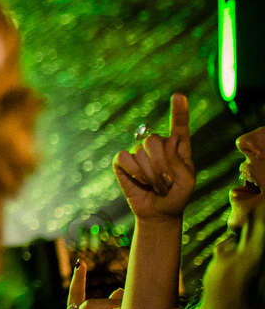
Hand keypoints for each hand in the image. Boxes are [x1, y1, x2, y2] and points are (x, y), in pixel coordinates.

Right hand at [113, 93, 194, 223]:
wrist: (158, 212)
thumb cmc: (176, 196)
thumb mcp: (187, 182)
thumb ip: (179, 163)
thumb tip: (166, 143)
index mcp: (177, 148)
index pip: (178, 126)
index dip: (178, 111)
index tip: (179, 96)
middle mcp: (157, 146)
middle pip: (154, 140)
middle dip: (160, 164)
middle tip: (165, 184)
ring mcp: (138, 152)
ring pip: (140, 152)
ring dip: (149, 174)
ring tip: (154, 186)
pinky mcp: (122, 162)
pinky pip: (125, 158)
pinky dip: (134, 172)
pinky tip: (139, 181)